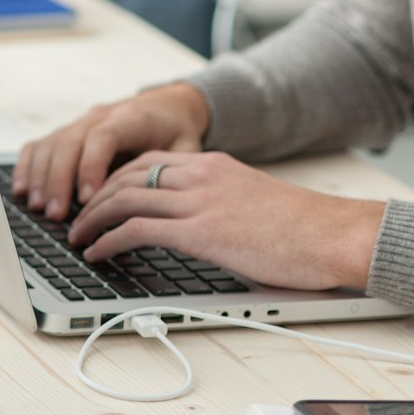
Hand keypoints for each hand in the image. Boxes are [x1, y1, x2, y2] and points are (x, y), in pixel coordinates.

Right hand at [13, 83, 209, 220]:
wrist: (165, 107)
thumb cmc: (176, 132)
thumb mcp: (187, 148)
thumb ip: (174, 169)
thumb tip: (162, 198)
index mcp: (131, 117)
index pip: (103, 137)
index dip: (91, 166)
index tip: (88, 197)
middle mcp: (99, 116)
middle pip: (70, 142)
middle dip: (60, 180)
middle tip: (57, 214)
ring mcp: (79, 123)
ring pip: (51, 145)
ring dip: (42, 177)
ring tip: (40, 208)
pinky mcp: (67, 133)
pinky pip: (40, 145)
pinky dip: (28, 166)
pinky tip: (22, 190)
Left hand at [66, 151, 386, 290]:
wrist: (337, 234)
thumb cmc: (306, 230)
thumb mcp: (253, 202)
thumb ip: (220, 204)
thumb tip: (199, 228)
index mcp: (213, 165)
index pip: (147, 161)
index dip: (113, 180)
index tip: (98, 197)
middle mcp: (201, 175)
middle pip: (126, 176)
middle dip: (94, 198)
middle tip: (77, 219)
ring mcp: (199, 200)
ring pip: (124, 199)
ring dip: (92, 220)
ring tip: (77, 239)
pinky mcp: (201, 230)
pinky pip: (138, 228)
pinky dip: (109, 240)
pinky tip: (98, 253)